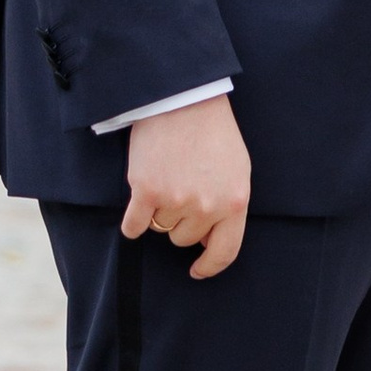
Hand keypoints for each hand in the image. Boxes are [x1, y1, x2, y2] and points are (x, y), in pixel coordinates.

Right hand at [123, 96, 251, 278]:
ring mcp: (176, 200)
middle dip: (181, 221)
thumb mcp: (237, 170)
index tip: (197, 270)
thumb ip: (228, 206)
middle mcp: (207, 207)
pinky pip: (134, 226)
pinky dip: (132, 222)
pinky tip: (137, 208)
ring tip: (166, 178)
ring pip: (160, 229)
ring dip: (159, 211)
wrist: (183, 100)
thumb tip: (209, 240)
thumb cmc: (212, 133)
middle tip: (181, 188)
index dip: (209, 266)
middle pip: (184, 238)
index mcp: (236, 202)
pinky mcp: (146, 192)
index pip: (224, 252)